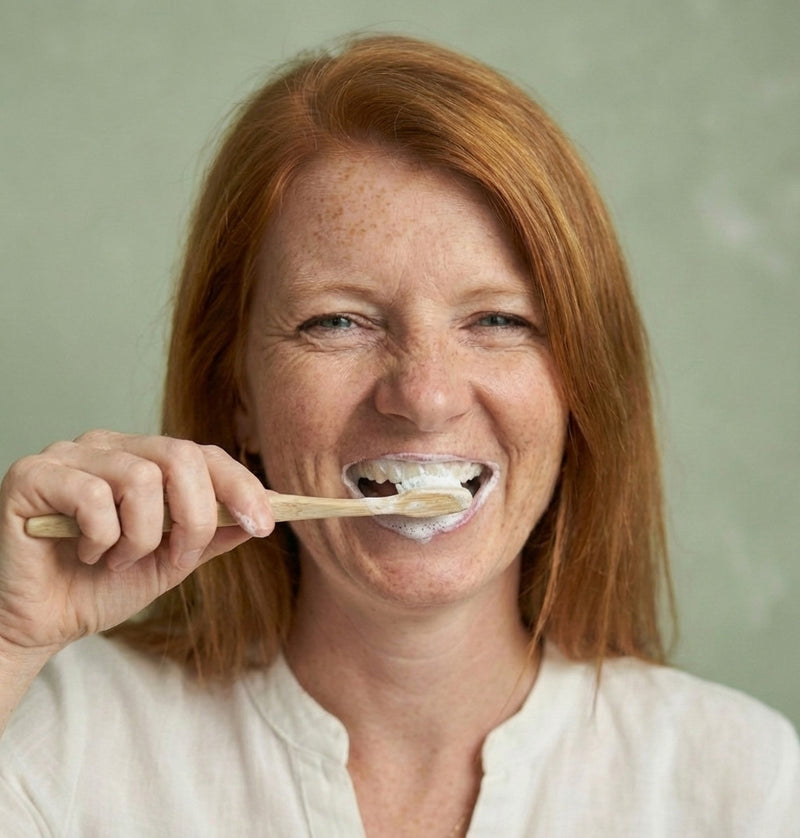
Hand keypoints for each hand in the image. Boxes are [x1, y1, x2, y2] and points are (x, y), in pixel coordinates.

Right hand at [0, 430, 273, 658]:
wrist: (38, 624)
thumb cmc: (99, 587)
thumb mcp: (172, 561)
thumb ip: (213, 533)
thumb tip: (262, 512)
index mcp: (144, 459)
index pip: (205, 454)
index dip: (242, 486)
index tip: (265, 526)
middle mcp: (110, 446)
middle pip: (181, 456)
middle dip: (195, 518)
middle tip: (178, 558)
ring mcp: (70, 455)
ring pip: (141, 478)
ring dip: (142, 536)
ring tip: (119, 560)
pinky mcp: (33, 475)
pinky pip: (92, 495)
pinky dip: (101, 537)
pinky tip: (86, 554)